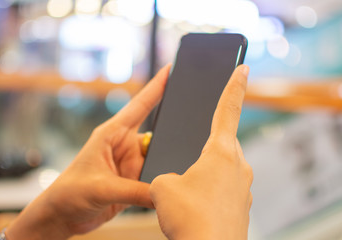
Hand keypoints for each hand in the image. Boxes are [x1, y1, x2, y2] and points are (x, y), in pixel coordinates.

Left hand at [5, 64, 170, 239]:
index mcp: (112, 134)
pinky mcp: (134, 181)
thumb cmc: (69, 192)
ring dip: (167, 164)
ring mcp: (131, 164)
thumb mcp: (102, 188)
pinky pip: (155, 178)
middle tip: (193, 130)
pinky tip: (170, 186)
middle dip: (173, 134)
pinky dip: (163, 182)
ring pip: (159, 159)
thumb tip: (163, 192)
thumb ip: (134, 191)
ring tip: (181, 170)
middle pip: (156, 135)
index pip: (139, 106)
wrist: (62, 216)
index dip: (156, 87)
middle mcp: (124, 146)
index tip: (171, 69)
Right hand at [150, 65, 252, 239]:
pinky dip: (209, 193)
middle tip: (187, 165)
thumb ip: (165, 175)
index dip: (234, 85)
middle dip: (203, 149)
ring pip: (220, 170)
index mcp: (220, 152)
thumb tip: (172, 180)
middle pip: (220, 145)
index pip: (228, 109)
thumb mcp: (162, 187)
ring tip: (186, 195)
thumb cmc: (190, 218)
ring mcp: (243, 187)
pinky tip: (196, 207)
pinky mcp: (241, 206)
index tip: (243, 68)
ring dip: (203, 176)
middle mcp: (238, 166)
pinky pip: (223, 190)